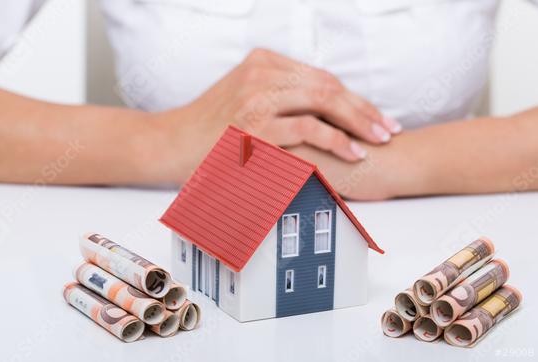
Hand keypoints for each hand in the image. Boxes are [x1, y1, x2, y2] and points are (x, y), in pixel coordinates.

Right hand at [156, 48, 400, 174]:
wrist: (171, 144)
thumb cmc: (210, 128)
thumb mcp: (243, 97)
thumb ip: (279, 94)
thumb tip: (319, 107)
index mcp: (263, 62)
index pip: (321, 77)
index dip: (353, 98)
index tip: (375, 116)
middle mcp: (262, 73)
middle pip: (328, 86)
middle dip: (364, 109)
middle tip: (388, 128)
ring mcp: (257, 97)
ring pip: (323, 101)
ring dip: (358, 123)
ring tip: (378, 140)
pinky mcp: (255, 126)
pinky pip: (307, 129)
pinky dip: (335, 140)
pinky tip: (353, 152)